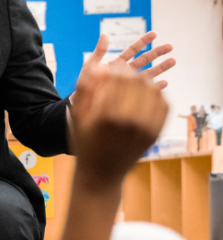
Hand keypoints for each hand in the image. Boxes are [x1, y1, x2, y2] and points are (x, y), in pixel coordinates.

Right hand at [70, 63, 167, 188]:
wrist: (102, 174)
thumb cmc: (85, 144)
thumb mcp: (77, 118)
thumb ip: (85, 90)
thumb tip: (99, 67)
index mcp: (108, 117)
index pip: (119, 80)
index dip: (116, 69)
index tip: (112, 66)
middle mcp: (130, 122)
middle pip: (138, 83)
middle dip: (130, 73)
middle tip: (123, 71)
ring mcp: (146, 129)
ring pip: (153, 92)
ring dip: (144, 82)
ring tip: (133, 80)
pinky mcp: (155, 133)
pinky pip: (162, 105)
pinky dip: (156, 94)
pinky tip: (146, 92)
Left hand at [77, 31, 174, 91]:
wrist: (84, 101)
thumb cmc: (85, 83)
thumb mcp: (90, 65)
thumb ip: (99, 51)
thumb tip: (104, 35)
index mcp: (117, 63)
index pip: (133, 50)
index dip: (143, 42)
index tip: (154, 34)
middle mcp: (126, 72)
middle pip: (145, 60)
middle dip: (157, 53)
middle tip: (170, 47)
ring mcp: (130, 83)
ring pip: (148, 73)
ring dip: (161, 67)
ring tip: (173, 61)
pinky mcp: (131, 95)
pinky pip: (145, 91)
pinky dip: (155, 87)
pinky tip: (164, 83)